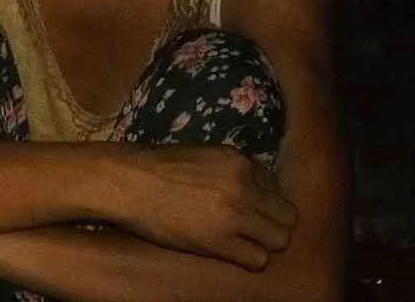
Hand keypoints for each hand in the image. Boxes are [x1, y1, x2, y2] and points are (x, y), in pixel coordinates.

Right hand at [112, 145, 297, 270]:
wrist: (127, 182)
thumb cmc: (156, 166)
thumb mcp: (202, 154)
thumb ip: (230, 168)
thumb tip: (252, 185)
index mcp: (239, 161)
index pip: (275, 185)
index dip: (263, 198)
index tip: (247, 205)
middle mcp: (243, 186)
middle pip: (287, 214)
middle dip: (273, 222)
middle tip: (252, 228)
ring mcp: (234, 214)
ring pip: (279, 239)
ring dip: (265, 242)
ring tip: (244, 242)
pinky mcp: (220, 241)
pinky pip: (258, 260)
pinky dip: (249, 259)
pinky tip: (231, 252)